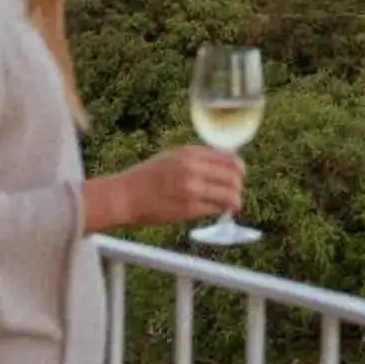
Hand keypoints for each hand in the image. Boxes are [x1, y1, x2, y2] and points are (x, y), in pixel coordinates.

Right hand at [83, 146, 244, 231]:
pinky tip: (219, 211)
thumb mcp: (172, 157)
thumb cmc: (147, 177)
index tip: (238, 175)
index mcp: (190, 153)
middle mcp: (194, 168)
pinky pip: (216, 208)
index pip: (229, 158)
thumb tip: (223, 165)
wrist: (125, 196)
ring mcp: (192, 189)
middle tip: (235, 191)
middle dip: (238, 185)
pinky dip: (222, 210)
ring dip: (235, 200)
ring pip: (230, 195)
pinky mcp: (189, 208)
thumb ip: (197, 159)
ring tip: (232, 204)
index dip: (238, 168)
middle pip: (234, 176)